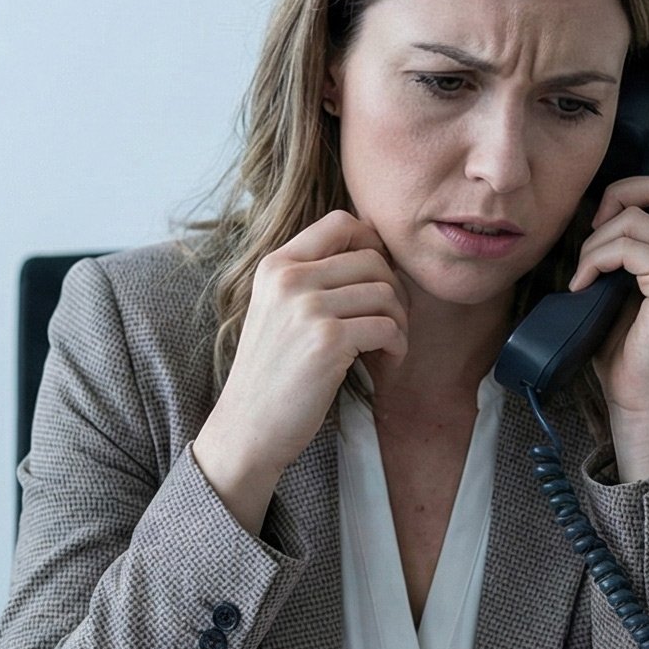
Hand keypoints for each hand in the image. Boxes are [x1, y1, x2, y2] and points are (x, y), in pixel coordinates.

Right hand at [192, 211, 405, 530]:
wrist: (248, 425)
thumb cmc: (274, 371)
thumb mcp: (279, 309)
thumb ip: (312, 276)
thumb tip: (373, 250)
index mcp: (276, 265)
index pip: (341, 223)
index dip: (373, 244)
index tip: (379, 277)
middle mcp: (289, 279)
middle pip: (372, 259)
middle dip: (394, 290)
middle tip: (390, 320)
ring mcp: (307, 308)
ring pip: (385, 292)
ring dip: (399, 321)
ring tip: (387, 344)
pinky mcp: (328, 341)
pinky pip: (388, 326)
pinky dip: (398, 345)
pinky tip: (387, 360)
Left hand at [572, 110, 648, 479]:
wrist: (642, 399)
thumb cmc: (624, 351)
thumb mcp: (617, 289)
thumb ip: (618, 253)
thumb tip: (590, 226)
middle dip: (617, 195)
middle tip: (591, 234)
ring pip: (639, 214)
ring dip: (596, 241)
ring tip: (583, 274)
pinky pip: (628, 245)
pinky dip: (596, 261)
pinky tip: (583, 286)